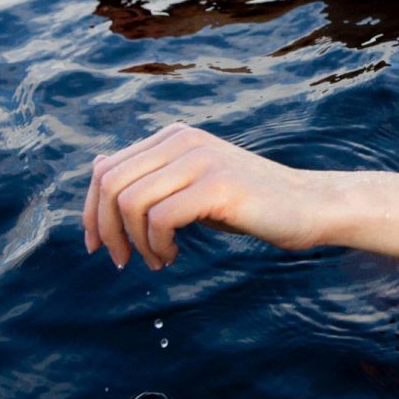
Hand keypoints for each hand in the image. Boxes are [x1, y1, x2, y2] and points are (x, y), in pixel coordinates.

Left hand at [82, 122, 323, 269]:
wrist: (306, 206)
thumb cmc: (248, 202)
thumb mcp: (191, 184)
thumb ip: (151, 174)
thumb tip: (98, 164)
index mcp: (173, 136)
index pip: (106, 169)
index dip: (91, 212)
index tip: (98, 246)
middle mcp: (183, 140)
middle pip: (111, 185)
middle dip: (106, 230)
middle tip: (122, 261)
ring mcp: (201, 159)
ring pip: (131, 202)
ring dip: (135, 243)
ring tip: (157, 259)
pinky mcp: (218, 185)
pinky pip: (160, 218)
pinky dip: (158, 245)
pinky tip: (174, 255)